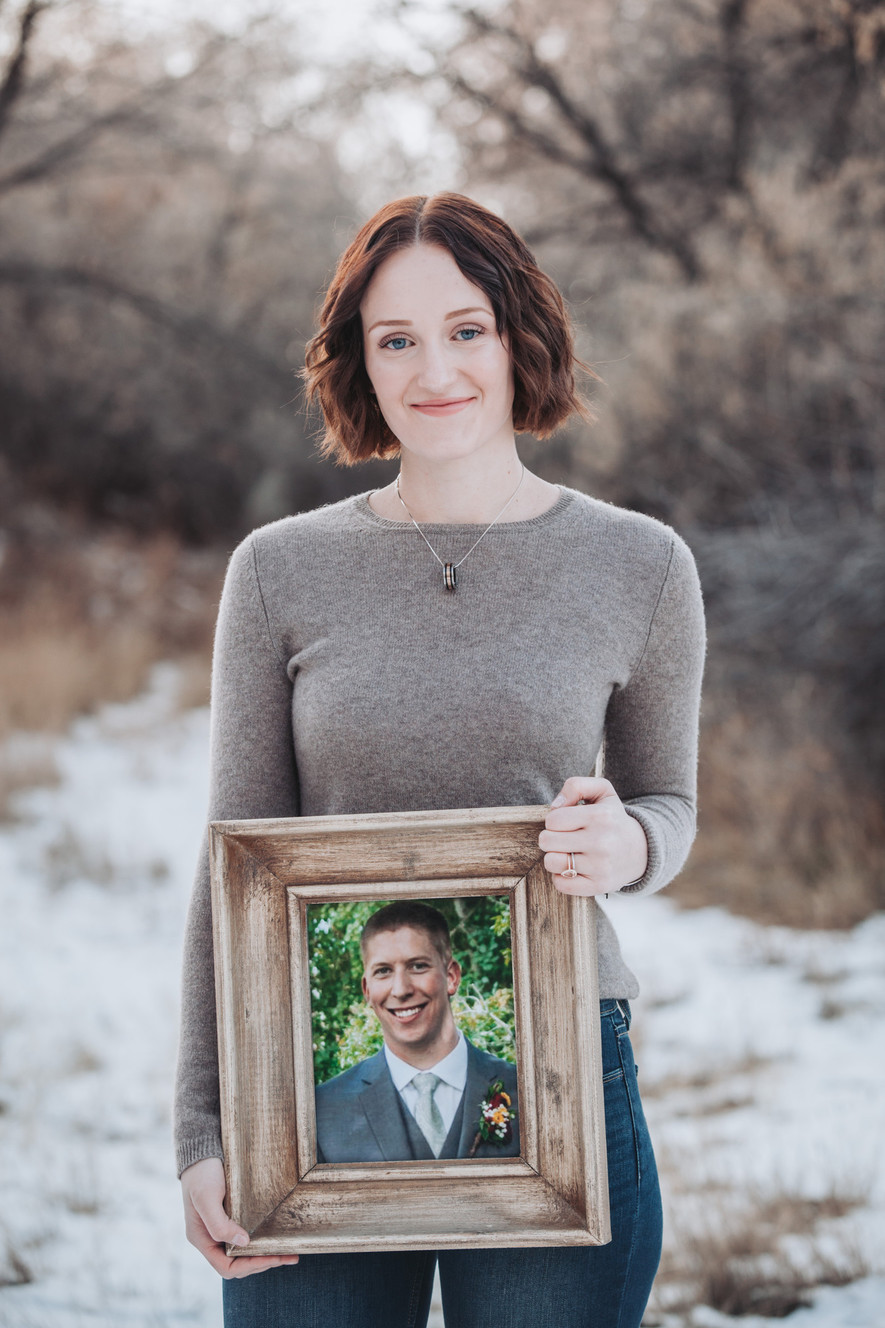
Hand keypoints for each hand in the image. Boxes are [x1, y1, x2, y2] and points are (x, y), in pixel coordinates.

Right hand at [181, 1156, 300, 1277]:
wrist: (202, 1149)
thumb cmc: (201, 1174)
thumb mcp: (207, 1198)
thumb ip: (220, 1224)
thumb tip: (244, 1242)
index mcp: (202, 1238)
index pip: (226, 1267)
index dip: (249, 1266)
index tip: (272, 1257)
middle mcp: (211, 1237)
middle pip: (238, 1263)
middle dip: (263, 1262)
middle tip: (289, 1256)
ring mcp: (222, 1227)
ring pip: (244, 1251)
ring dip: (265, 1254)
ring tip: (288, 1252)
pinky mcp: (231, 1216)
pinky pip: (247, 1236)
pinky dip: (261, 1239)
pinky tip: (276, 1236)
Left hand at [539, 776, 647, 895]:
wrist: (642, 850)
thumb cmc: (613, 819)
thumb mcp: (602, 791)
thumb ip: (576, 786)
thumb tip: (555, 806)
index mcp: (600, 816)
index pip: (552, 819)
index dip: (554, 821)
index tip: (566, 823)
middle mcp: (601, 842)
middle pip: (547, 841)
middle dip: (551, 838)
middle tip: (565, 838)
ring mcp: (600, 866)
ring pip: (551, 863)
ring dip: (554, 858)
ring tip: (568, 853)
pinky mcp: (598, 886)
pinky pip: (561, 884)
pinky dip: (561, 877)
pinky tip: (573, 868)